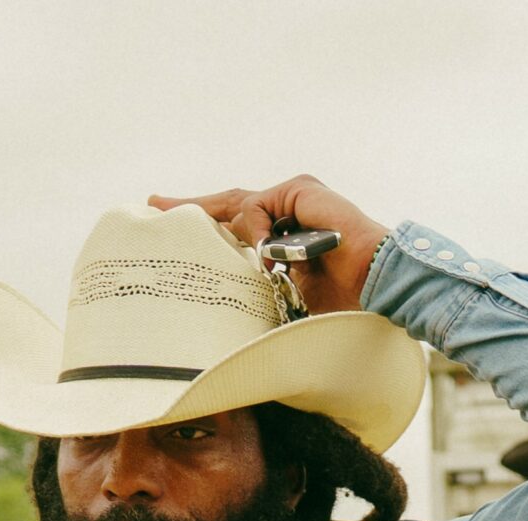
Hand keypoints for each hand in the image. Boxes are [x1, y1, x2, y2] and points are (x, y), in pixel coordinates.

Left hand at [149, 176, 389, 315]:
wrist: (373, 288)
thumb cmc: (340, 304)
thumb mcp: (283, 300)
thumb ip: (256, 295)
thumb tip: (222, 324)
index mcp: (283, 240)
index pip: (234, 228)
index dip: (203, 228)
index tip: (168, 226)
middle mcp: (286, 214)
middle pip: (228, 206)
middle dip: (190, 206)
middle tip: (154, 203)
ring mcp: (293, 199)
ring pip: (240, 206)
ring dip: (236, 235)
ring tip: (254, 268)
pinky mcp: (300, 189)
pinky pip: (259, 205)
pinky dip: (256, 230)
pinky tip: (269, 257)